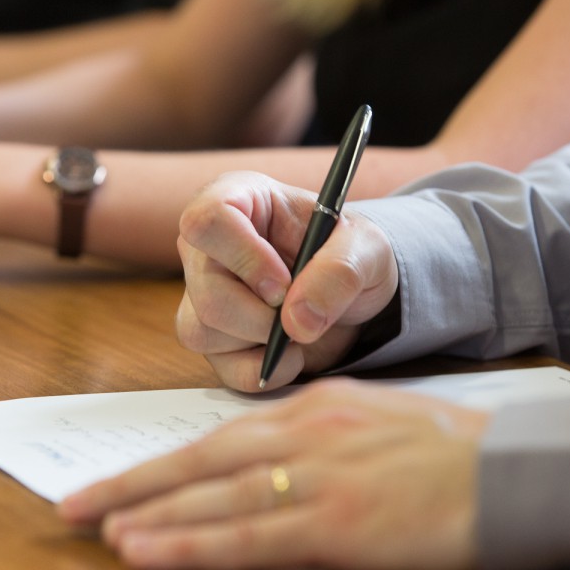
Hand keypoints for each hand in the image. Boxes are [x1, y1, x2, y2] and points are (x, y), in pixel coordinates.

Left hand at [58, 378, 486, 569]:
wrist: (516, 469)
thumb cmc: (448, 452)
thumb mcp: (372, 424)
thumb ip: (313, 441)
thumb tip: (262, 469)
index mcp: (311, 409)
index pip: (217, 437)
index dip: (161, 463)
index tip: (118, 481)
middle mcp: (303, 433)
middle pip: (198, 463)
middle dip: (132, 486)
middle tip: (74, 507)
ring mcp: (317, 476)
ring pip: (213, 497)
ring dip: (151, 515)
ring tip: (100, 531)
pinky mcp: (338, 521)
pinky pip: (249, 536)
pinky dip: (193, 544)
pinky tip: (153, 552)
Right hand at [176, 171, 398, 391]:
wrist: (353, 295)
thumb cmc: (349, 252)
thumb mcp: (367, 247)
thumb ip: (340, 271)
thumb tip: (298, 321)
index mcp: (238, 199)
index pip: (206, 220)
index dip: (244, 257)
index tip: (284, 283)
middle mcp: (207, 246)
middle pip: (207, 289)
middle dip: (262, 315)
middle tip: (301, 312)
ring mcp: (202, 293)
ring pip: (203, 330)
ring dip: (263, 342)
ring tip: (299, 328)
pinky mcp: (211, 336)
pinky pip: (221, 368)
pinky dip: (264, 369)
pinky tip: (290, 352)